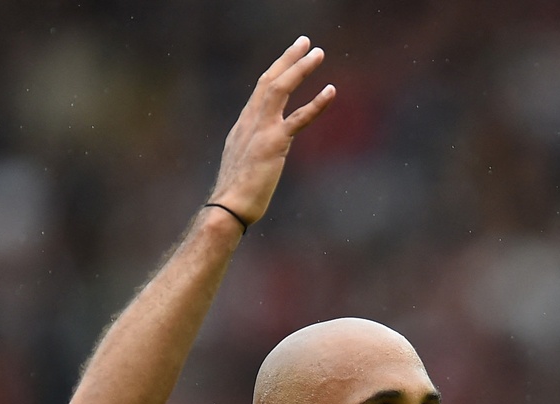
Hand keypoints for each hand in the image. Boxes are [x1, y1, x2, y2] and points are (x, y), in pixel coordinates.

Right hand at [207, 36, 335, 225]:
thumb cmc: (236, 193)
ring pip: (280, 88)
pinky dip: (316, 102)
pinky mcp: (275, 143)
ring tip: (318, 53)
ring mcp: (261, 130)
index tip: (289, 56)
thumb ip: (252, 149)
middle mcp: (250, 121)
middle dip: (288, 58)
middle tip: (305, 42)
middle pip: (269, 79)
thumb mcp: (243, 162)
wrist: (228, 206)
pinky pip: (298, 118)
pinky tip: (330, 89)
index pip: (260, 89)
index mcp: (243, 125)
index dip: (276, 69)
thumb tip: (259, 152)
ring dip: (300, 68)